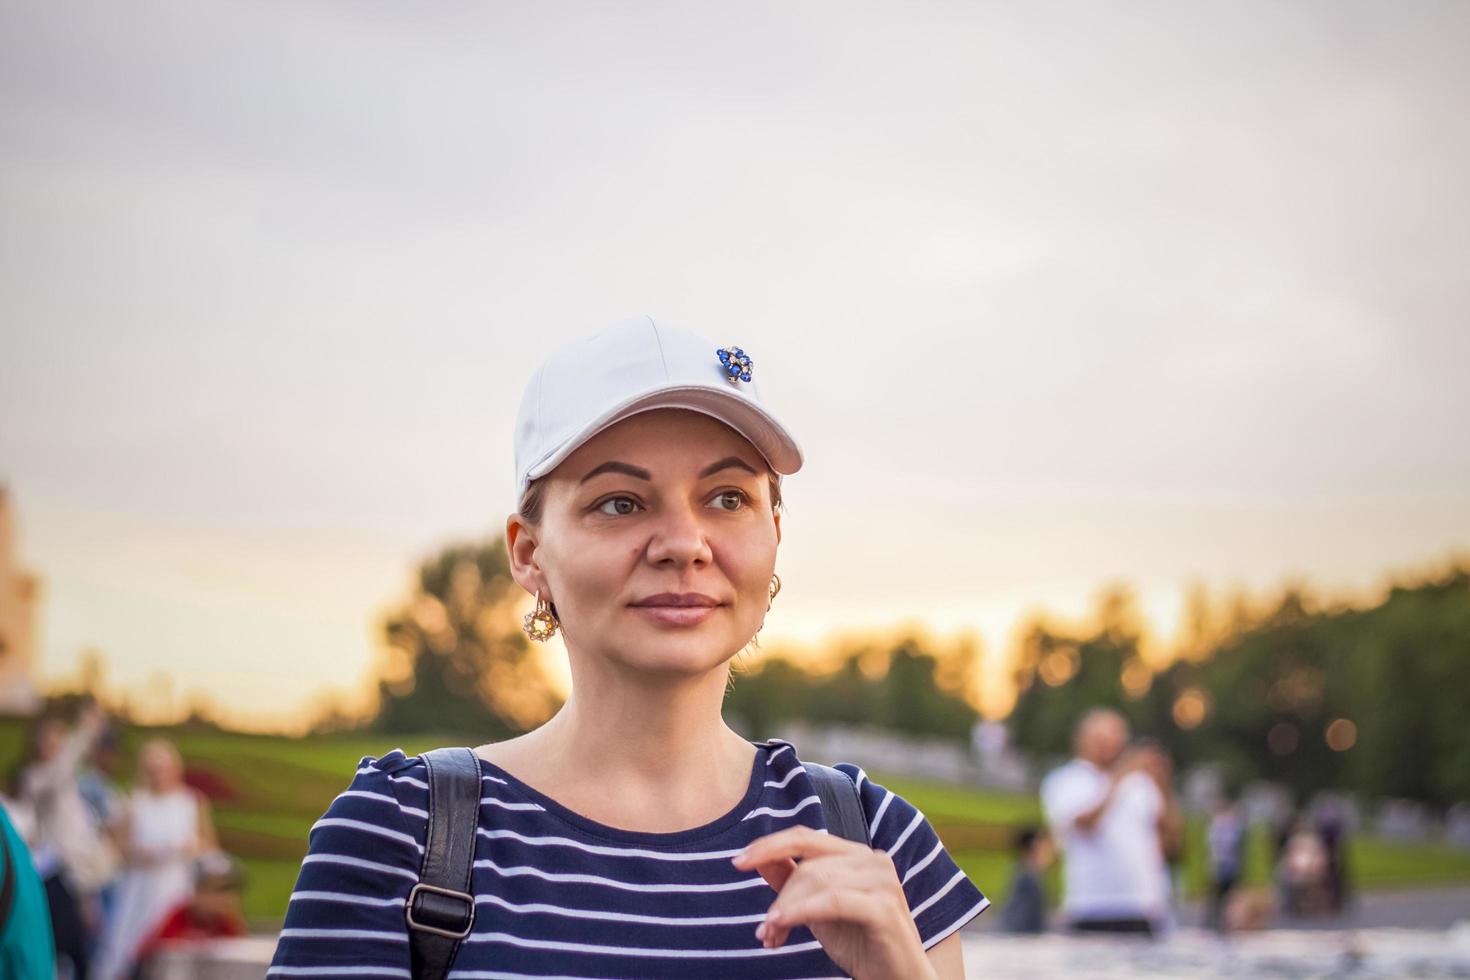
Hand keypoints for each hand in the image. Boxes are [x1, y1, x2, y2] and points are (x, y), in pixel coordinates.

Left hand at [732, 826, 932, 979]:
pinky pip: (831, 901)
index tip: (737, 861)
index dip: (770, 845)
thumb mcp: (817, 912)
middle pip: (808, 866)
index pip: (805, 838)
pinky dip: (801, 911)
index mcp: (856, 855)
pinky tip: (781, 925)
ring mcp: (882, 880)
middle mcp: (872, 859)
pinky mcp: (884, 906)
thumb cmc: (860, 944)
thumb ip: (792, 882)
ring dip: (785, 910)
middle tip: (764, 932)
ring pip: (816, 881)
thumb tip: (758, 859)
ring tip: (772, 937)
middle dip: (779, 899)